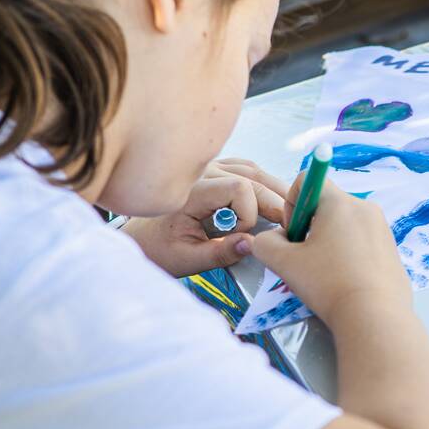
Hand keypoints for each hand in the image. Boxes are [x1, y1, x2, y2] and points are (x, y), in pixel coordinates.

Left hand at [122, 159, 287, 277]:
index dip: (250, 212)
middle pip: (252, 178)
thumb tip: (252, 244)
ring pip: (253, 170)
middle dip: (273, 203)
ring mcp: (208, 168)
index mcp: (192, 192)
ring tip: (289, 212)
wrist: (139, 238)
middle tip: (288, 227)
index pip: (238, 188)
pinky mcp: (214, 170)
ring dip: (274, 191)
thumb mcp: (186, 260)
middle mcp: (201, 173)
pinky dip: (263, 183)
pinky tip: (272, 198)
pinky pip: (246, 169)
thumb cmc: (158, 249)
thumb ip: (220, 254)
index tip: (243, 235)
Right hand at [251, 175, 410, 322]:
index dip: (291, 202)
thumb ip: (265, 243)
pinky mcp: (393, 249)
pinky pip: (363, 241)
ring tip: (326, 274)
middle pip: (327, 205)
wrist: (375, 317)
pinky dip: (349, 254)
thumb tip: (270, 239)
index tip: (293, 233)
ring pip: (345, 224)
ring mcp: (383, 228)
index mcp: (340, 202)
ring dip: (329, 241)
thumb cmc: (328, 284)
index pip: (307, 179)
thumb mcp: (284, 263)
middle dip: (310, 226)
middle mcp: (365, 207)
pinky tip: (346, 281)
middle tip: (305, 258)